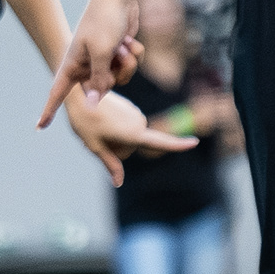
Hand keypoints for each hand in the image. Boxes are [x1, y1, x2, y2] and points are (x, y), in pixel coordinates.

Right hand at [38, 0, 139, 133]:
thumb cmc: (104, 20)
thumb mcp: (102, 53)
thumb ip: (99, 80)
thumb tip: (93, 104)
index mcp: (73, 64)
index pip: (57, 92)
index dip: (48, 110)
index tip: (39, 127)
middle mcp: (87, 65)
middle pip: (102, 90)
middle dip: (115, 74)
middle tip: (116, 53)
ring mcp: (103, 60)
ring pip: (121, 79)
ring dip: (127, 63)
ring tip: (124, 45)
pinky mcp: (118, 55)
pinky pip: (130, 67)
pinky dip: (134, 54)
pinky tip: (130, 40)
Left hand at [65, 84, 196, 182]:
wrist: (79, 90)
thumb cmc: (84, 120)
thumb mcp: (95, 146)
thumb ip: (111, 164)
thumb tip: (118, 183)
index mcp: (132, 133)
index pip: (159, 142)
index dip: (178, 144)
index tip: (195, 143)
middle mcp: (139, 123)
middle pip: (132, 148)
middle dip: (116, 147)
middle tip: (97, 136)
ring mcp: (136, 114)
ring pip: (129, 138)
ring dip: (114, 137)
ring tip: (97, 126)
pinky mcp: (131, 109)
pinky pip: (127, 128)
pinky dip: (115, 128)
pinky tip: (101, 120)